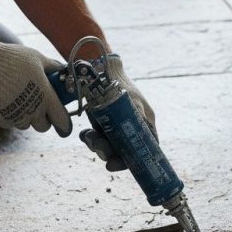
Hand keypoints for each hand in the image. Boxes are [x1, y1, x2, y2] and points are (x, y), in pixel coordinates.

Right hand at [0, 36, 71, 136]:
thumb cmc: (13, 59)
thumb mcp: (37, 58)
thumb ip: (52, 66)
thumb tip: (62, 67)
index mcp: (46, 97)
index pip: (62, 119)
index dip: (64, 122)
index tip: (63, 122)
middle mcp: (34, 111)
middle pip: (43, 126)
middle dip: (42, 119)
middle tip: (38, 107)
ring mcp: (17, 117)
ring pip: (26, 125)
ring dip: (25, 117)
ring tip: (18, 101)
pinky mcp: (1, 119)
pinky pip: (9, 123)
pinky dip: (8, 116)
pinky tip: (4, 102)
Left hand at [80, 54, 156, 171]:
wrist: (100, 66)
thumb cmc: (118, 82)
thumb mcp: (131, 101)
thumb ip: (138, 117)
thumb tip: (148, 134)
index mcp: (146, 123)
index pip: (144, 150)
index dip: (131, 162)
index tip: (113, 165)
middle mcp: (134, 126)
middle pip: (124, 151)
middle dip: (108, 152)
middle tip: (95, 147)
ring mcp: (119, 124)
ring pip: (109, 145)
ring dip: (96, 145)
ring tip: (86, 137)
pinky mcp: (105, 121)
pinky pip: (98, 137)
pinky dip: (90, 137)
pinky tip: (84, 133)